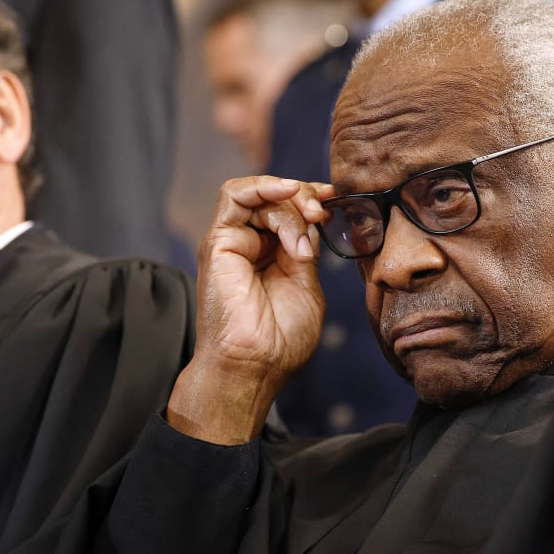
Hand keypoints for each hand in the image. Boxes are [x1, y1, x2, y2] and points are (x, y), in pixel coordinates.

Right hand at [167, 176, 334, 443]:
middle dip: (305, 198)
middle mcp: (250, 246)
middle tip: (323, 213)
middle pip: (276, 198)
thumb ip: (306, 250)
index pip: (289, 212)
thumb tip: (312, 220)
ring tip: (309, 220)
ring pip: (259, 194)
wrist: (254, 366)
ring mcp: (232, 242)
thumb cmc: (280, 341)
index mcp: (271, 257)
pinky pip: (234, 196)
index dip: (312, 200)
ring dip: (290, 200)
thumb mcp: (306, 286)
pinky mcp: (218, 242)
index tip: (336, 201)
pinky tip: (287, 193)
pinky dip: (263, 186)